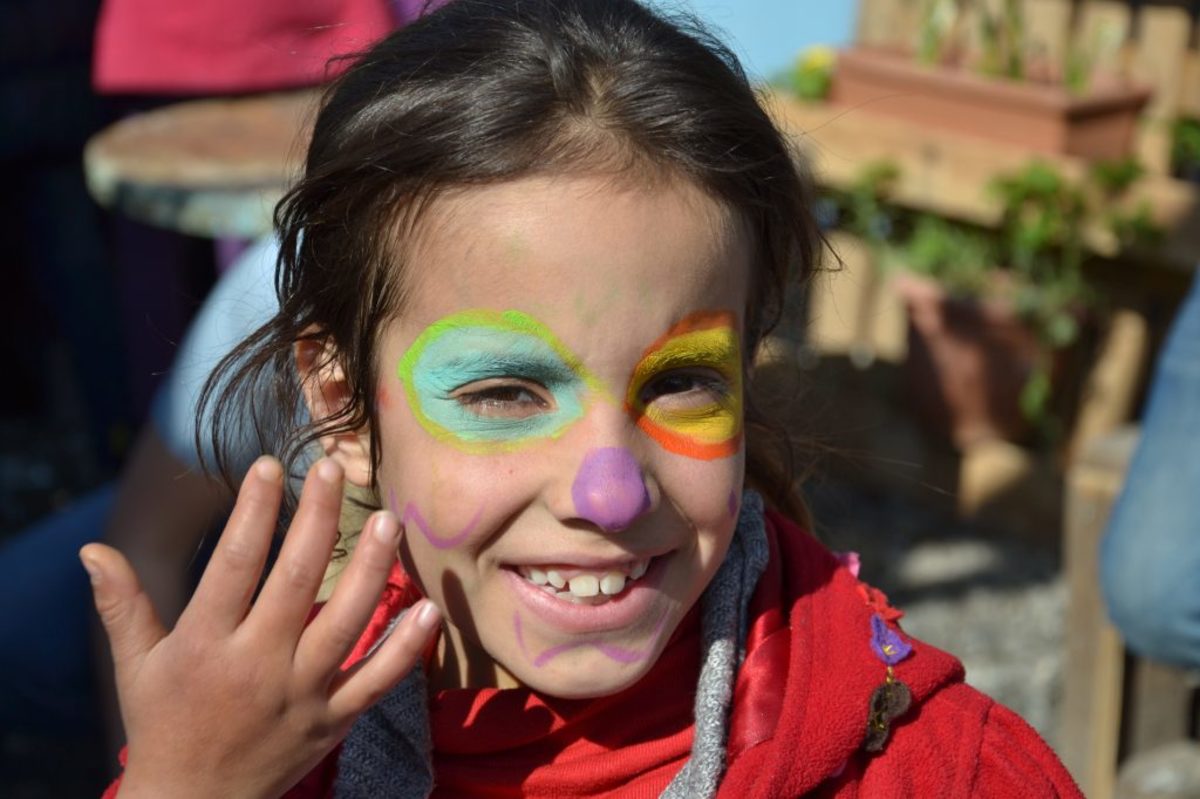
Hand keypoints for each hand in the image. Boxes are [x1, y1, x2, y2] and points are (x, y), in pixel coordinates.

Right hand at [81, 456, 440, 798]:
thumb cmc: (163, 724)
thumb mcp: (136, 666)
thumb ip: (124, 605)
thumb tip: (93, 550)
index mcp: (205, 645)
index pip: (235, 563)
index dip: (255, 510)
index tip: (272, 465)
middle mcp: (256, 665)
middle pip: (295, 580)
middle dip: (319, 519)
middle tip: (338, 469)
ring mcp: (300, 693)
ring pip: (345, 622)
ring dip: (371, 570)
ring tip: (389, 521)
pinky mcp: (333, 719)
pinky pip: (378, 679)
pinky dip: (407, 647)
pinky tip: (430, 608)